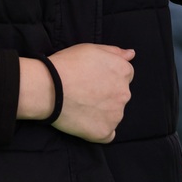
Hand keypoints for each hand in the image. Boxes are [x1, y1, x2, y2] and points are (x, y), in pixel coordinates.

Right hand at [18, 43, 134, 142]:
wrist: (49, 87)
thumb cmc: (68, 64)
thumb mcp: (91, 48)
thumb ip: (114, 52)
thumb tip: (131, 54)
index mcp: (123, 71)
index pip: (125, 75)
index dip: (108, 76)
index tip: (93, 78)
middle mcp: (124, 93)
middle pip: (120, 94)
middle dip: (107, 93)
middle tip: (85, 91)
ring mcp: (116, 115)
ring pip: (114, 114)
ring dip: (103, 111)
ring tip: (81, 106)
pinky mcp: (104, 132)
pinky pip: (107, 133)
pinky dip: (98, 129)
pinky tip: (84, 121)